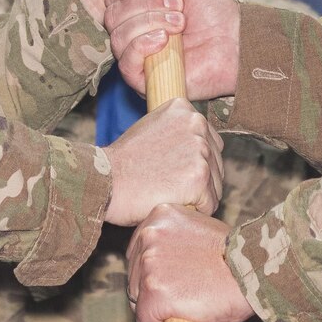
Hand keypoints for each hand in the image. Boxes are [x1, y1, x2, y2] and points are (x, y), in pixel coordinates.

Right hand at [102, 97, 222, 225]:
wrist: (105, 180)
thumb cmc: (123, 162)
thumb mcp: (150, 128)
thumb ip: (176, 130)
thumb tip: (196, 143)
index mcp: (185, 110)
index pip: (210, 142)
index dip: (194, 162)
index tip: (172, 170)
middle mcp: (197, 124)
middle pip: (216, 163)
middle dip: (199, 180)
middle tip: (168, 185)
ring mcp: (200, 150)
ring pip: (215, 186)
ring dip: (197, 197)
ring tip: (168, 194)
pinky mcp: (199, 176)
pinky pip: (210, 204)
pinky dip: (194, 211)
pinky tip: (172, 203)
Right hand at [107, 0, 240, 101]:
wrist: (235, 41)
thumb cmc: (212, 9)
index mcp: (138, 8)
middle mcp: (134, 32)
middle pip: (113, 14)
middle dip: (147, 3)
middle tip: (178, 5)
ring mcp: (138, 57)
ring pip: (118, 36)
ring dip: (150, 22)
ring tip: (179, 23)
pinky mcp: (144, 79)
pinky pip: (124, 62)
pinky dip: (142, 45)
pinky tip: (164, 40)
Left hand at [127, 204, 253, 321]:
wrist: (252, 272)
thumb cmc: (235, 256)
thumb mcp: (200, 230)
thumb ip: (176, 238)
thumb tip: (165, 259)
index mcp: (160, 215)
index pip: (139, 250)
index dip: (154, 271)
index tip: (172, 280)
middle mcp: (149, 235)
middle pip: (134, 275)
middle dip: (152, 290)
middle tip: (183, 294)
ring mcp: (149, 264)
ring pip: (138, 299)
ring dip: (157, 308)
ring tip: (188, 303)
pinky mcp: (154, 293)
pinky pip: (146, 321)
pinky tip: (185, 318)